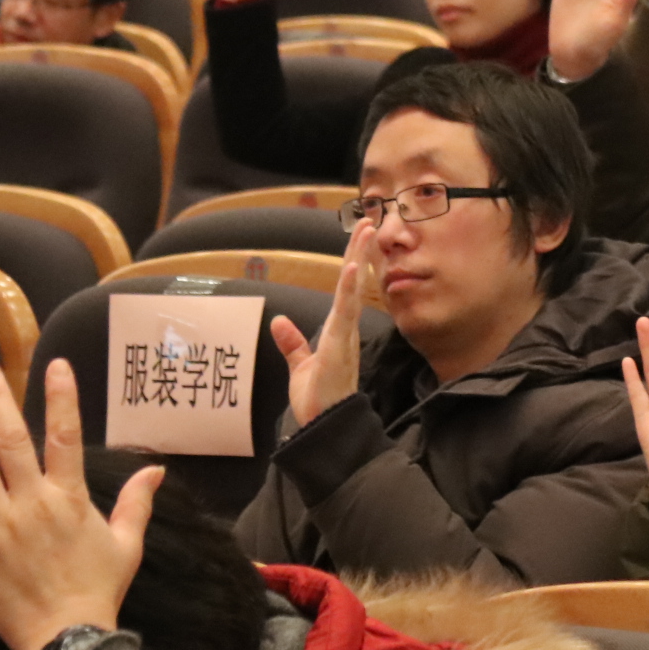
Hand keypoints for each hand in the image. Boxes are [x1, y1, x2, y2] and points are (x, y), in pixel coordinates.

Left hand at [0, 362, 160, 649]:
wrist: (65, 637)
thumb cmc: (98, 590)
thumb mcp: (126, 545)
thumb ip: (137, 504)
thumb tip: (157, 471)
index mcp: (70, 498)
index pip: (65, 436)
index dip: (60, 398)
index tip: (53, 366)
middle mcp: (31, 502)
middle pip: (11, 441)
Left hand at [268, 222, 377, 424]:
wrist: (324, 427)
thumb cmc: (318, 400)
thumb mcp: (300, 366)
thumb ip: (292, 343)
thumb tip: (278, 321)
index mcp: (337, 331)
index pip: (345, 291)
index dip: (352, 263)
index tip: (359, 237)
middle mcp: (345, 329)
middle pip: (353, 283)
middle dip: (360, 252)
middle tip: (370, 222)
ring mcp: (344, 335)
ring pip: (353, 290)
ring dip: (359, 259)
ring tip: (366, 232)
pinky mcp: (340, 345)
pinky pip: (345, 312)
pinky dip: (349, 289)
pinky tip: (352, 267)